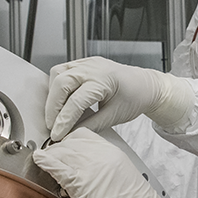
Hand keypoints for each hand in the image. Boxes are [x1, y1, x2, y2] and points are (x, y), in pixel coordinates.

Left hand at [33, 128, 197, 197]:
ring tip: (45, 165)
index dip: (68, 143)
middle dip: (57, 150)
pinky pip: (57, 166)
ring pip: (61, 152)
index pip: (83, 136)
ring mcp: (93, 168)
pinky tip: (39, 161)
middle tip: (51, 161)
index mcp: (114, 153)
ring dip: (50, 157)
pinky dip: (45, 162)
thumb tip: (83, 173)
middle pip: (69, 142)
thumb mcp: (122, 179)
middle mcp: (103, 155)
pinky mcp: (83, 184)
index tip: (61, 152)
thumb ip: (102, 170)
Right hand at [45, 57, 193, 140]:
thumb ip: (92, 125)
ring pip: (57, 74)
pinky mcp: (83, 63)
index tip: (57, 134)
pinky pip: (62, 70)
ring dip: (52, 95)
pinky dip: (56, 85)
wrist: (145, 85)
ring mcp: (87, 62)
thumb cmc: (135, 98)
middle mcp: (93, 67)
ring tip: (54, 114)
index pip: (76, 101)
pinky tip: (59, 99)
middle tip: (52, 126)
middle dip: (53, 107)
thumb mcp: (115, 116)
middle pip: (61, 84)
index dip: (64, 120)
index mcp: (104, 80)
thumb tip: (71, 134)